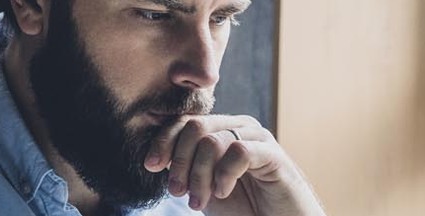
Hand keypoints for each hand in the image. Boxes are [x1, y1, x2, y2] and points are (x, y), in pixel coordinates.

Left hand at [142, 115, 324, 214]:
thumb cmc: (246, 209)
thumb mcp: (205, 188)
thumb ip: (187, 169)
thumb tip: (157, 155)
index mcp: (223, 132)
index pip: (186, 122)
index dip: (164, 141)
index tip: (150, 166)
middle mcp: (240, 128)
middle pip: (196, 127)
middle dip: (179, 161)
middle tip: (176, 192)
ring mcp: (258, 139)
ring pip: (213, 141)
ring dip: (198, 175)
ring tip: (198, 202)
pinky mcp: (274, 154)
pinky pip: (239, 151)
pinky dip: (224, 175)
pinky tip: (223, 192)